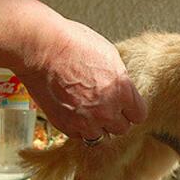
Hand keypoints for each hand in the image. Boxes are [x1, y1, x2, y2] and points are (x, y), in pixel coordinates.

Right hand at [14, 18, 147, 138]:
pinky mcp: (65, 125)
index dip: (132, 110)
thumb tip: (122, 89)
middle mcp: (106, 110)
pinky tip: (73, 112)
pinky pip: (78, 135)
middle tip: (106, 107)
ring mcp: (85, 120)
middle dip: (116, 118)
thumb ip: (120, 79)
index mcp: (122, 91)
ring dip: (96, 126)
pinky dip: (77, 127)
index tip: (126, 107)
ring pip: (100, 135)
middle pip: (122, 128)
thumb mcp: (110, 56)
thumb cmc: (73, 44)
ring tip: (88, 111)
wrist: (41, 48)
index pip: (139, 115)